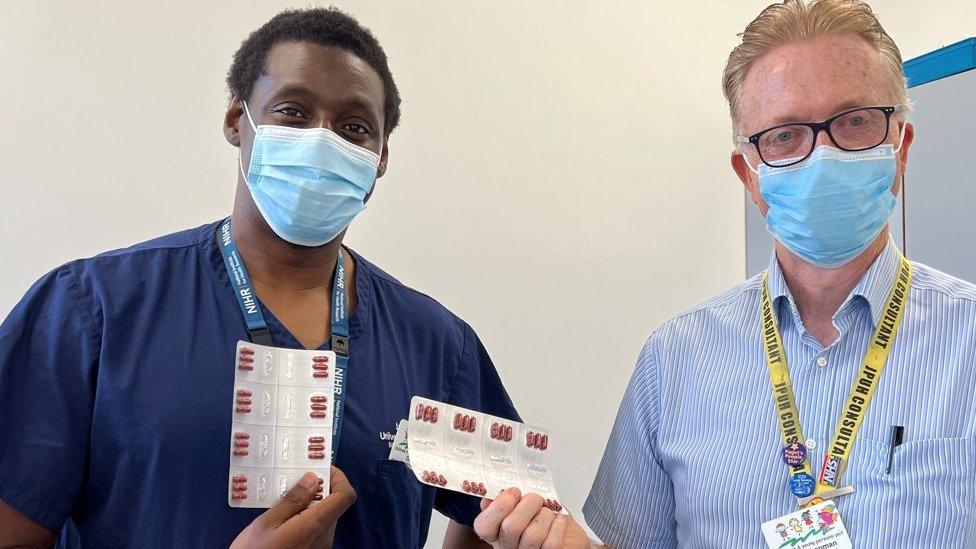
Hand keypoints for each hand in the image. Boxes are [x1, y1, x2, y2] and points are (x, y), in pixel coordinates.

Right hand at [230, 467, 355, 548]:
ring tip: (285, 503)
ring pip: (325, 517)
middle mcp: (325, 538)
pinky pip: (318, 530)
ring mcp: (321, 548)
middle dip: (319, 491)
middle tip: (295, 483)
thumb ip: (293, 500)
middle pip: (334, 505)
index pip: (345, 496)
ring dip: (311, 506)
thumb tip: (313, 478)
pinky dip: (307, 519)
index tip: (320, 470)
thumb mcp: (267, 523)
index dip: (338, 478)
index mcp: (315, 526)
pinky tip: (286, 521)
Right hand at [473, 487, 593, 548]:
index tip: (513, 492)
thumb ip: (507, 499)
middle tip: (536, 499)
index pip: (483, 525)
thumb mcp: (521, 505)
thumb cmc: (542, 519)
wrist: (567, 536)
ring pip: (532, 535)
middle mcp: (508, 547)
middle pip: (510, 527)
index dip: (498, 506)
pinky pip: (551, 544)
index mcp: (496, 533)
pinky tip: (558, 521)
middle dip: (528, 504)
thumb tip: (496, 493)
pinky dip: (557, 527)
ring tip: (548, 512)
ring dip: (545, 516)